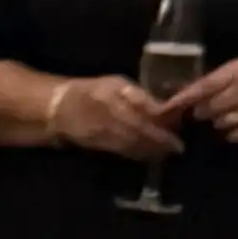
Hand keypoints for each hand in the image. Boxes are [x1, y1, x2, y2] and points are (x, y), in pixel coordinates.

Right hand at [39, 71, 180, 159]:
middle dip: (160, 140)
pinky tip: (150, 154)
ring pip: (132, 142)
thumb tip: (163, 108)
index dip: (159, 119)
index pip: (141, 108)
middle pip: (139, 129)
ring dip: (152, 149)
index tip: (177, 127)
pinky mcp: (98, 144)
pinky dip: (139, 154)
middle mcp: (107, 112)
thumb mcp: (115, 83)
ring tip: (167, 152)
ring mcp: (101, 130)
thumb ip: (138, 95)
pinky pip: (123, 150)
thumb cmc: (93, 91)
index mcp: (112, 93)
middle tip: (178, 146)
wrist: (59, 107)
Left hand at [168, 55, 237, 143]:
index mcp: (237, 72)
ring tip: (223, 114)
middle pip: (206, 108)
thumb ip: (221, 77)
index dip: (181, 99)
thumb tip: (194, 90)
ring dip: (215, 120)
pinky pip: (233, 135)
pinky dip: (229, 132)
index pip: (201, 87)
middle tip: (199, 109)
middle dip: (200, 110)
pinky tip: (235, 125)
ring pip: (218, 123)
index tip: (164, 108)